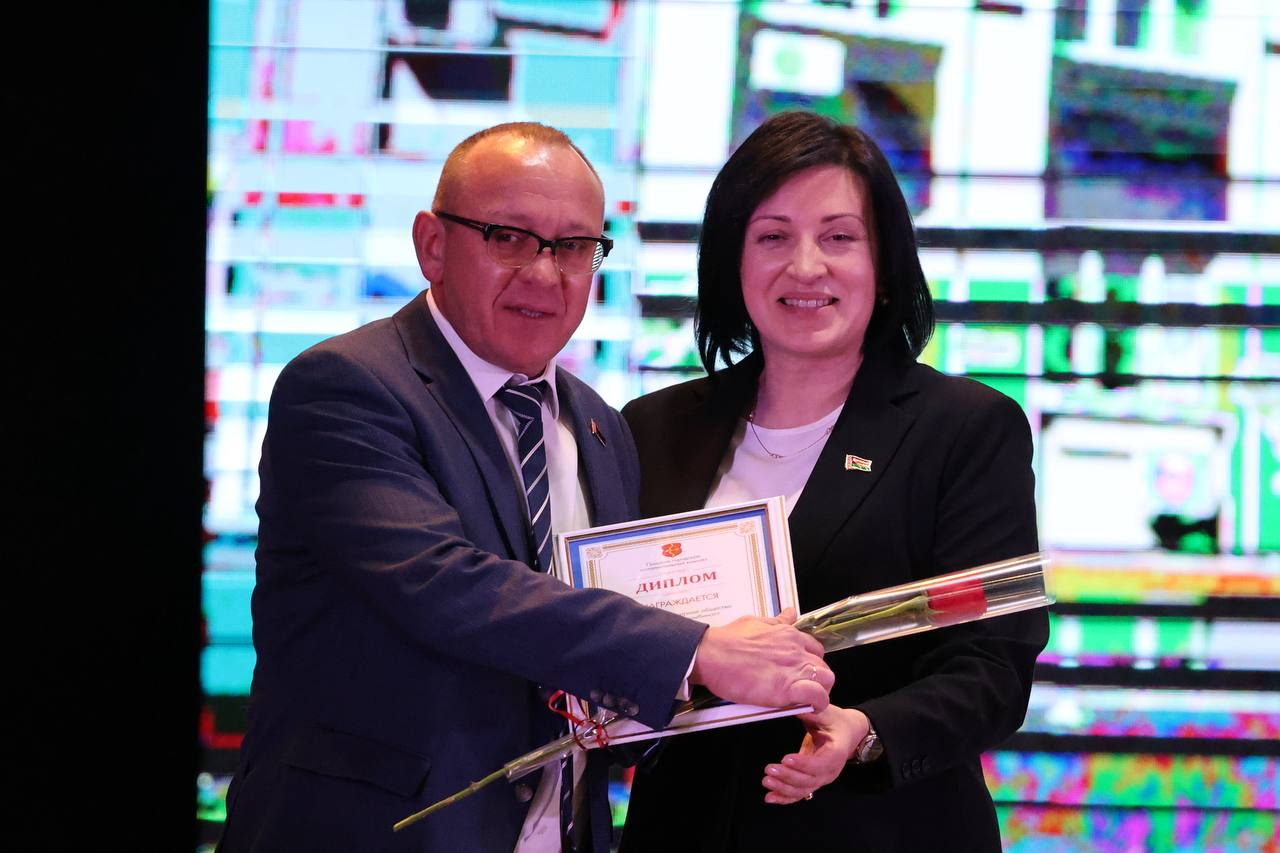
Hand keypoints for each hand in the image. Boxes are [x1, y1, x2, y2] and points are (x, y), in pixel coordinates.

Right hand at [690, 607, 832, 710]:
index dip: (811, 661)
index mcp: (788, 634)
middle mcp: (796, 649)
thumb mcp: (756, 621)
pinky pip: (817, 697)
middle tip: (804, 687)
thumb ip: (777, 621)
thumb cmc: (727, 640)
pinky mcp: (787, 688)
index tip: (802, 670)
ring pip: (827, 679)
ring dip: (821, 690)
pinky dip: (817, 704)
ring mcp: (793, 668)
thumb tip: (789, 613)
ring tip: (807, 699)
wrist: (712, 654)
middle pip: (823, 665)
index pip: (814, 648)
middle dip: (817, 677)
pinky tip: (808, 708)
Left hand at [761, 704, 869, 804]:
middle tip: (769, 769)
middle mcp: (831, 770)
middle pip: (810, 780)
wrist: (847, 733)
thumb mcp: (826, 712)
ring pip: (803, 790)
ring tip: (766, 781)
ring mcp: (822, 778)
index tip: (786, 759)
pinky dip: (785, 798)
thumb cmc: (836, 721)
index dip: (804, 763)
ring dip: (783, 789)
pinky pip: (799, 794)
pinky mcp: (813, 782)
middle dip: (788, 777)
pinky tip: (770, 797)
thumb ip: (810, 710)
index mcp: (837, 752)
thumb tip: (791, 704)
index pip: (821, 763)